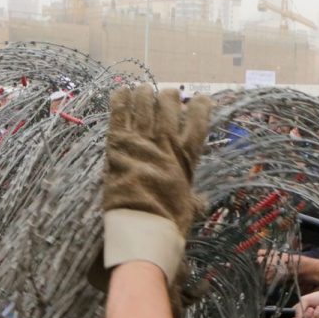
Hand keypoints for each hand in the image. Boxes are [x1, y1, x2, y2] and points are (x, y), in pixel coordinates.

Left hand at [100, 86, 211, 282]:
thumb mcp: (189, 208)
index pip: (199, 119)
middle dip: (169, 95)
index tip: (200, 98)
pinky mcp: (117, 143)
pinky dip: (120, 99)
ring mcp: (141, 139)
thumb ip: (194, 200)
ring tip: (144, 90)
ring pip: (145, 102)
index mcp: (187, 154)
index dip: (201, 104)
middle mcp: (166, 141)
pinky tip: (122, 90)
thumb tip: (200, 203)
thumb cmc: (171, 220)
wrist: (142, 227)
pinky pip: (119, 113)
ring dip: (145, 93)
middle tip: (167, 95)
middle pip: (170, 104)